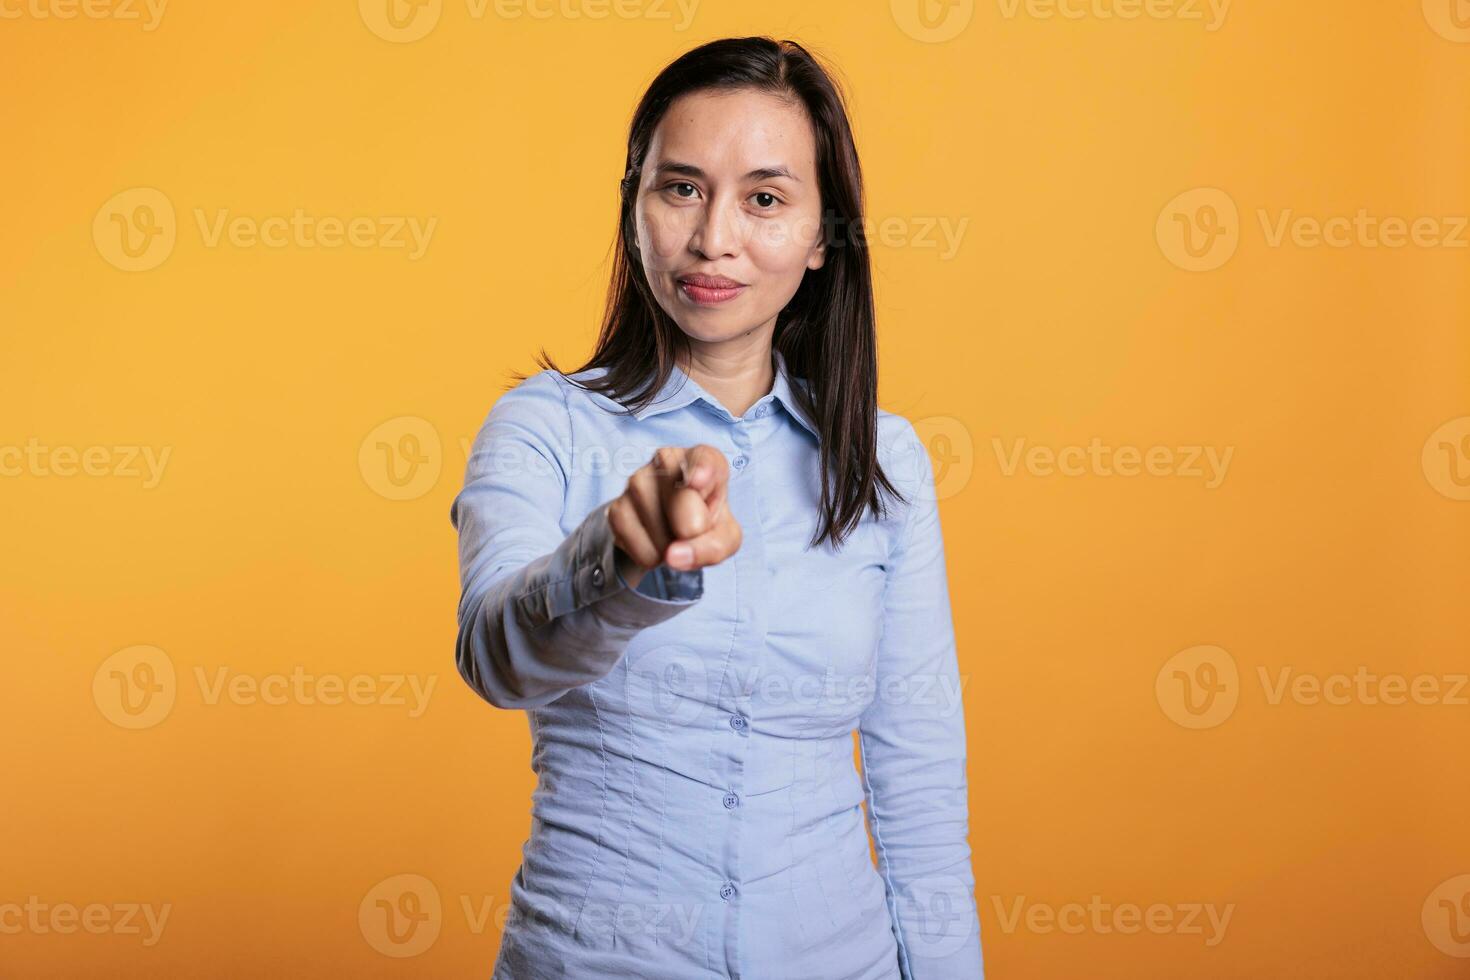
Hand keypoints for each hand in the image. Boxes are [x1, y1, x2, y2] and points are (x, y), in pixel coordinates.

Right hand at [606, 444, 742, 588]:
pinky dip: (653, 557)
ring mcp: (637, 481)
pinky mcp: (617, 507)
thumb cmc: (705, 520)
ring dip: (672, 548)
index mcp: (703, 458)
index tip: (697, 481)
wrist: (670, 527)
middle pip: (683, 506)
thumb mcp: (725, 536)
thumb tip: (673, 556)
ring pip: (661, 534)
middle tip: (695, 528)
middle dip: (693, 531)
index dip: (701, 471)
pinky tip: (655, 539)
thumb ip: (714, 546)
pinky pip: (642, 550)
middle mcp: (667, 460)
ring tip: (673, 530)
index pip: (704, 460)